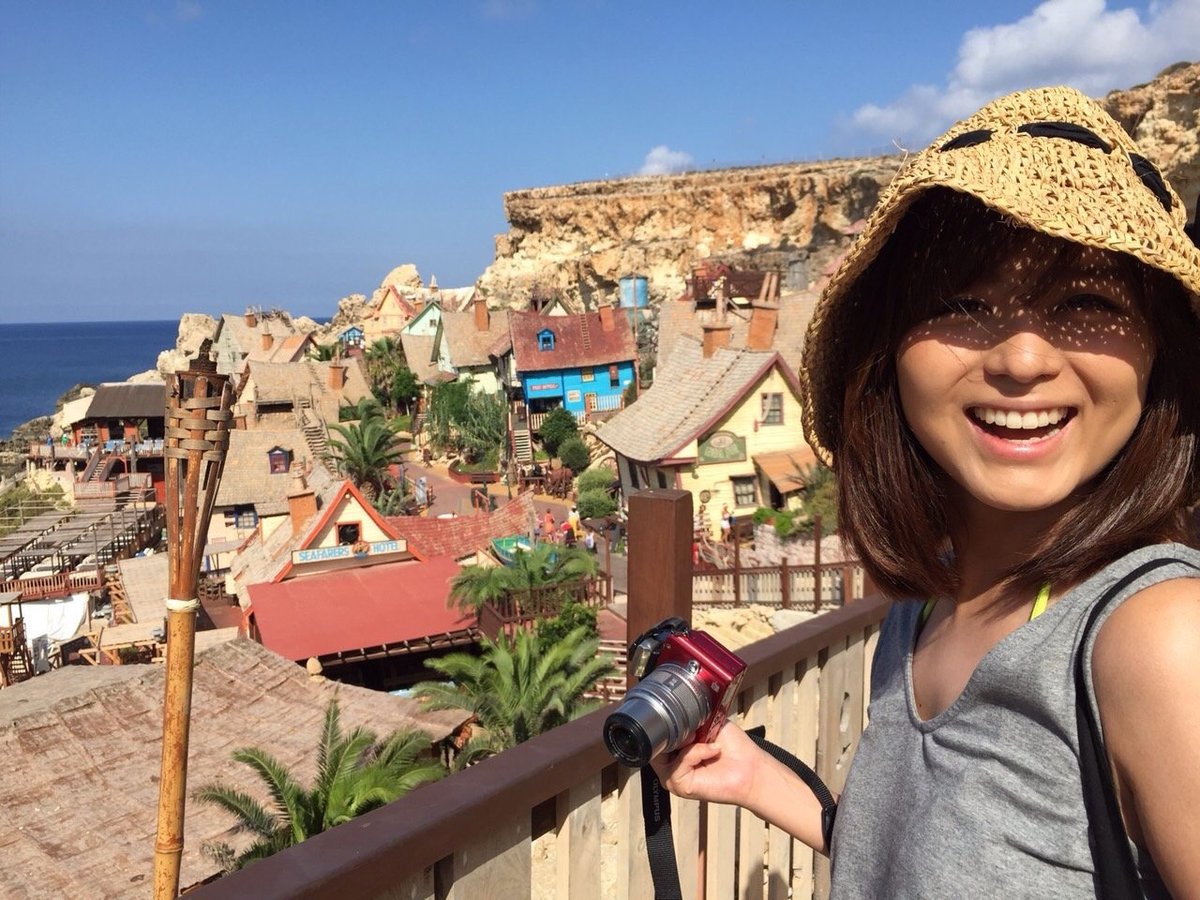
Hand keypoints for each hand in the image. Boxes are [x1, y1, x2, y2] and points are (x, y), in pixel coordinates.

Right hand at [650, 720, 764, 807]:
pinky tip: (712, 752)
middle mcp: (671, 764)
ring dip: (686, 745)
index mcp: (676, 750)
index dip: (664, 724)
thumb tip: (674, 705)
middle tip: (694, 731)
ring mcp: (673, 777)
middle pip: (653, 746)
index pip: (656, 736)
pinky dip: (694, 754)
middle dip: (672, 734)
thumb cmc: (734, 748)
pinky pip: (677, 766)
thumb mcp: (707, 723)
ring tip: (704, 742)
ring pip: (662, 755)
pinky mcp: (680, 786)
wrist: (751, 767)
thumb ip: (689, 717)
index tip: (678, 714)